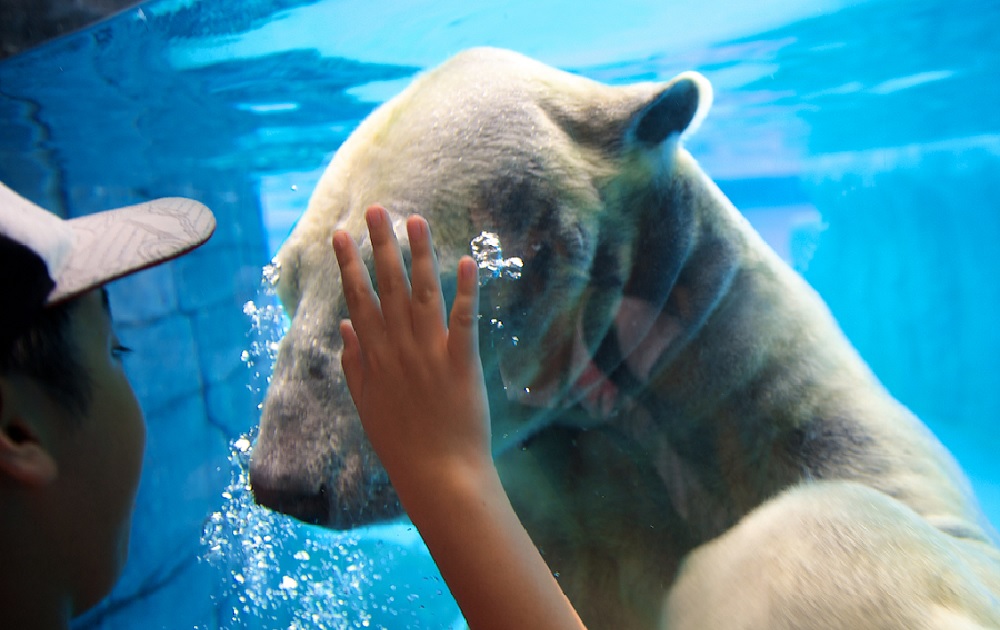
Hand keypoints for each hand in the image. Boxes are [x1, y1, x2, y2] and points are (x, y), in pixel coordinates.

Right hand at [333, 205, 490, 496]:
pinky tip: (465, 261)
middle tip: (376, 210)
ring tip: (414, 221)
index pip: (357, 300)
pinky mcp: (461, 363)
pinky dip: (465, 291)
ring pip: (422, 294)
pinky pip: (463, 320)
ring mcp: (430, 354)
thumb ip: (354, 362)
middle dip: (380, 245)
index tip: (340, 234)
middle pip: (387, 287)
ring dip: (419, 255)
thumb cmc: (401, 443)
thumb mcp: (366, 404)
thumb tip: (344, 326)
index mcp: (374, 357)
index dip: (348, 265)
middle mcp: (399, 348)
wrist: (439, 476)